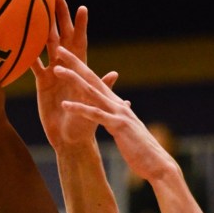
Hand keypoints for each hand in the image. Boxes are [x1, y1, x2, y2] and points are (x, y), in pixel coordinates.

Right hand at [33, 0, 117, 151]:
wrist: (70, 139)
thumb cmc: (86, 124)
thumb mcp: (95, 104)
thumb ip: (101, 88)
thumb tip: (113, 74)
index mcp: (82, 70)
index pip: (81, 43)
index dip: (81, 26)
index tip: (82, 8)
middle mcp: (67, 67)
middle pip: (63, 37)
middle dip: (60, 17)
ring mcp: (54, 73)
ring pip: (47, 46)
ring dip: (43, 28)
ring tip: (37, 10)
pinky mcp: (42, 84)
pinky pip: (34, 65)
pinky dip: (28, 54)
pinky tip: (20, 40)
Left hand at [53, 50, 176, 182]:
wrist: (157, 162)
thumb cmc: (141, 149)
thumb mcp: (127, 129)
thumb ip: (121, 116)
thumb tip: (121, 107)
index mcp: (116, 104)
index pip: (96, 81)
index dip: (81, 68)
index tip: (67, 57)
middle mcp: (117, 104)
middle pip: (92, 79)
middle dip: (74, 63)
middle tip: (58, 49)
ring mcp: (118, 113)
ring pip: (91, 92)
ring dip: (73, 79)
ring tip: (56, 70)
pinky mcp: (118, 126)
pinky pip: (95, 115)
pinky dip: (79, 109)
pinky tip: (64, 104)